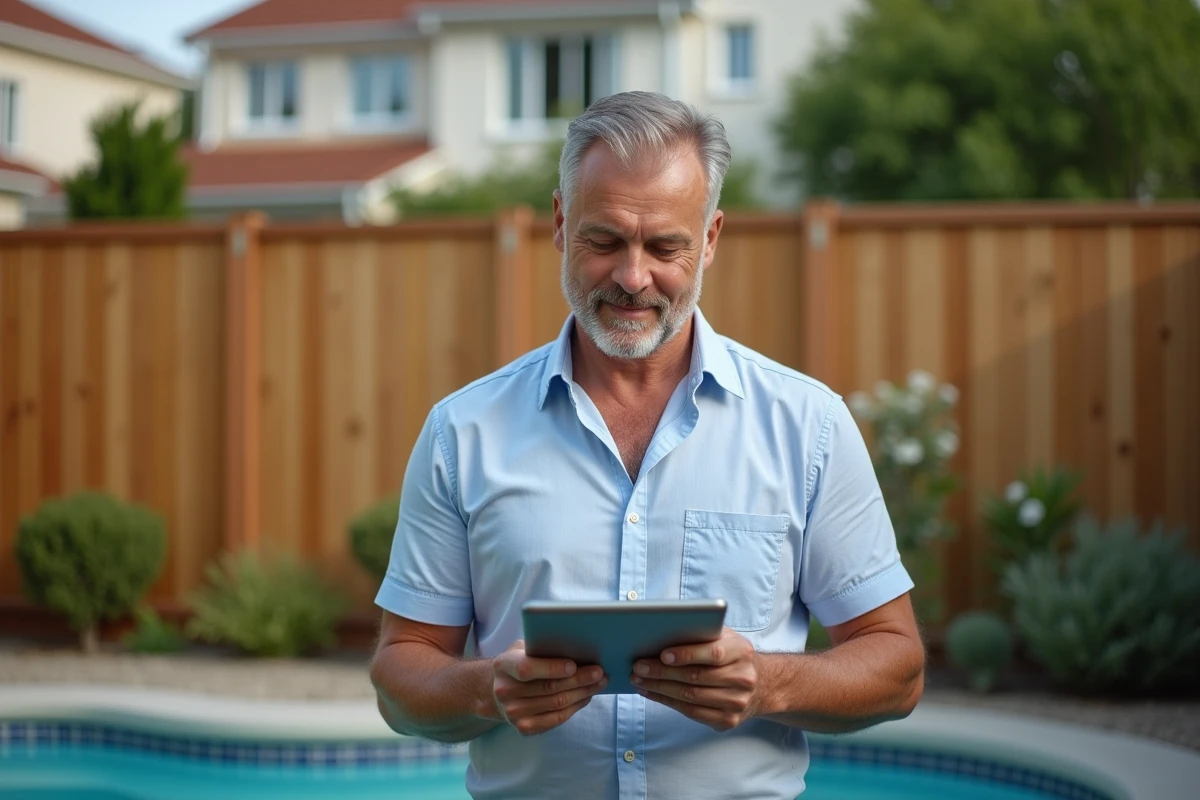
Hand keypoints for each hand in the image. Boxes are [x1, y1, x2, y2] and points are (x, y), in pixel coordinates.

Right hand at [489, 640, 607, 735]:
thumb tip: (576, 648)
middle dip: (578, 680)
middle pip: (549, 688)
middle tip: (599, 673)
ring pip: (556, 704)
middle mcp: (505, 691)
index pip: (527, 669)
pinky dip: (575, 707)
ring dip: (582, 693)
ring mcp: (513, 712)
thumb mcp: (523, 649)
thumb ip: (541, 648)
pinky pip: (556, 719)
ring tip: (599, 683)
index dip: (551, 668)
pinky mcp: (523, 727)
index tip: (574, 665)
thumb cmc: (519, 663)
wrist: (499, 690)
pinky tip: (585, 697)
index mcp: (503, 665)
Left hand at [630, 627, 764, 731]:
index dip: (687, 654)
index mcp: (742, 652)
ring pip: (690, 697)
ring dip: (659, 689)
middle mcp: (743, 678)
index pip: (713, 653)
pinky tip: (652, 693)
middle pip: (696, 677)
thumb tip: (662, 633)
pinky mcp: (728, 720)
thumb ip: (702, 634)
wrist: (762, 686)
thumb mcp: (726, 638)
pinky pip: (691, 713)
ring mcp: (737, 703)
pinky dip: (667, 702)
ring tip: (639, 680)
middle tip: (638, 667)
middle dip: (662, 672)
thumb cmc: (733, 656)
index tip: (662, 654)